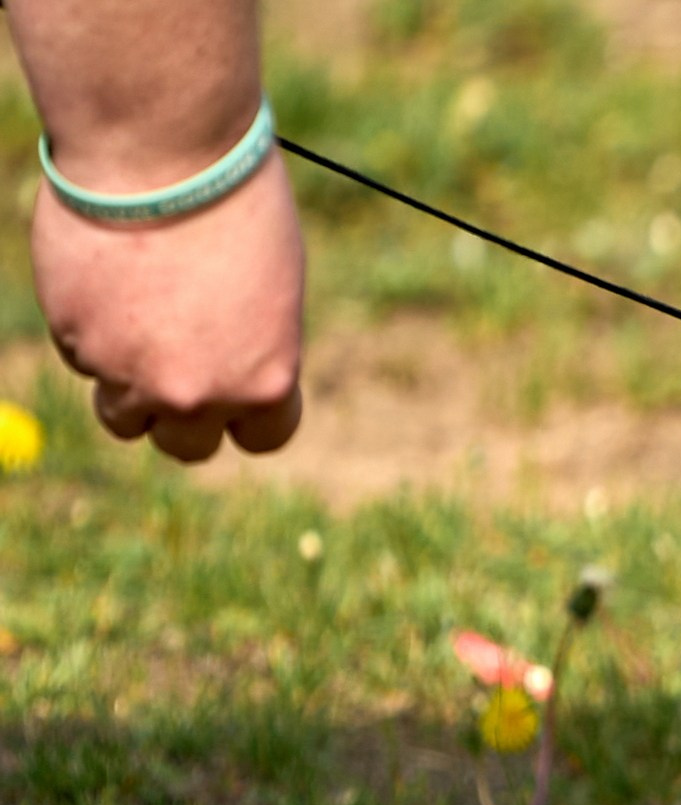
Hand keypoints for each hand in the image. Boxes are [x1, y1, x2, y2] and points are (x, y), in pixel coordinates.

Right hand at [30, 150, 305, 460]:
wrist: (159, 151)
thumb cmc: (233, 201)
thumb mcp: (274, 284)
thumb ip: (253, 343)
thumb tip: (232, 368)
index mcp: (264, 382)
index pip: (261, 437)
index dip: (246, 413)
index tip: (235, 389)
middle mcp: (197, 393)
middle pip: (186, 445)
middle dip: (182, 413)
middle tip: (177, 365)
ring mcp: (128, 374)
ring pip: (122, 415)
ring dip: (127, 382)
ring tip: (138, 320)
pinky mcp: (74, 340)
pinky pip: (82, 359)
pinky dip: (90, 332)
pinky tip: (105, 277)